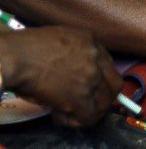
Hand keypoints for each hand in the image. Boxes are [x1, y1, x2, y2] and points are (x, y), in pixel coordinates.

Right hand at [0, 26, 121, 127]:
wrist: (17, 57)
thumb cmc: (27, 47)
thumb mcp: (61, 38)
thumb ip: (75, 51)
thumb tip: (73, 70)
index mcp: (92, 42)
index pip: (107, 65)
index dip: (98, 78)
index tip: (85, 86)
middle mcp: (96, 58)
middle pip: (113, 84)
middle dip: (102, 96)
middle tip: (85, 102)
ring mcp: (91, 78)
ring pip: (105, 102)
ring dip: (90, 110)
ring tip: (70, 111)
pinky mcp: (80, 97)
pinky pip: (88, 117)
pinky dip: (75, 121)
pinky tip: (59, 116)